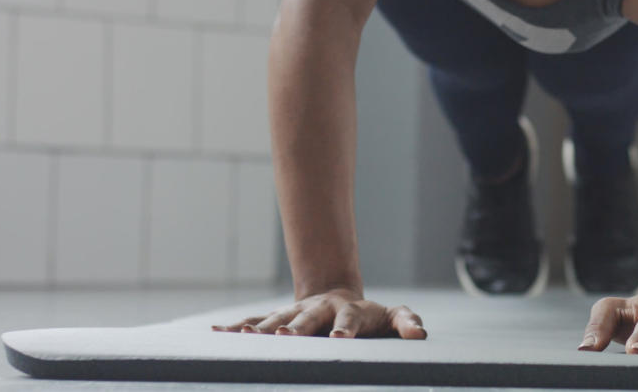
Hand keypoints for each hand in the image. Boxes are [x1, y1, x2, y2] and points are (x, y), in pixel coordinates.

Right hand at [211, 287, 426, 338]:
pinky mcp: (279, 320)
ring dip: (262, 329)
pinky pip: (255, 323)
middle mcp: (318, 309)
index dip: (346, 328)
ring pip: (277, 320)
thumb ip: (407, 322)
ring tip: (248, 339)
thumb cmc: (371, 317)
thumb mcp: (393, 317)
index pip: (349, 320)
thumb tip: (419, 334)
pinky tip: (218, 333)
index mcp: (348, 310)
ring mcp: (297, 313)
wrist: (339, 298)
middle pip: (307, 318)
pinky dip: (237, 328)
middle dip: (296, 328)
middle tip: (285, 339)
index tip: (341, 340)